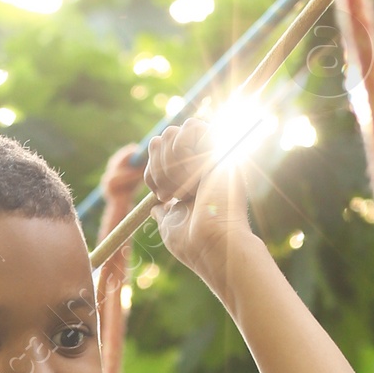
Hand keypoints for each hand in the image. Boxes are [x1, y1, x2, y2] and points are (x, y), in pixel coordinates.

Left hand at [143, 116, 254, 286]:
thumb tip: (154, 208)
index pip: (162, 154)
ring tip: (184, 189)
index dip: (152, 171)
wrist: (215, 245)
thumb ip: (163, 212)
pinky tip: (196, 176)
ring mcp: (212, 155)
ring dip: (169, 164)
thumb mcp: (171, 225)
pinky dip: (183, 151)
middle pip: (164, 138)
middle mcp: (203, 164)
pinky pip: (192, 126)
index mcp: (192, 180)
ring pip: (174, 132)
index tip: (159, 196)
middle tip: (170, 195)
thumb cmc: (194, 243)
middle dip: (157, 166)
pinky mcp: (221, 146)